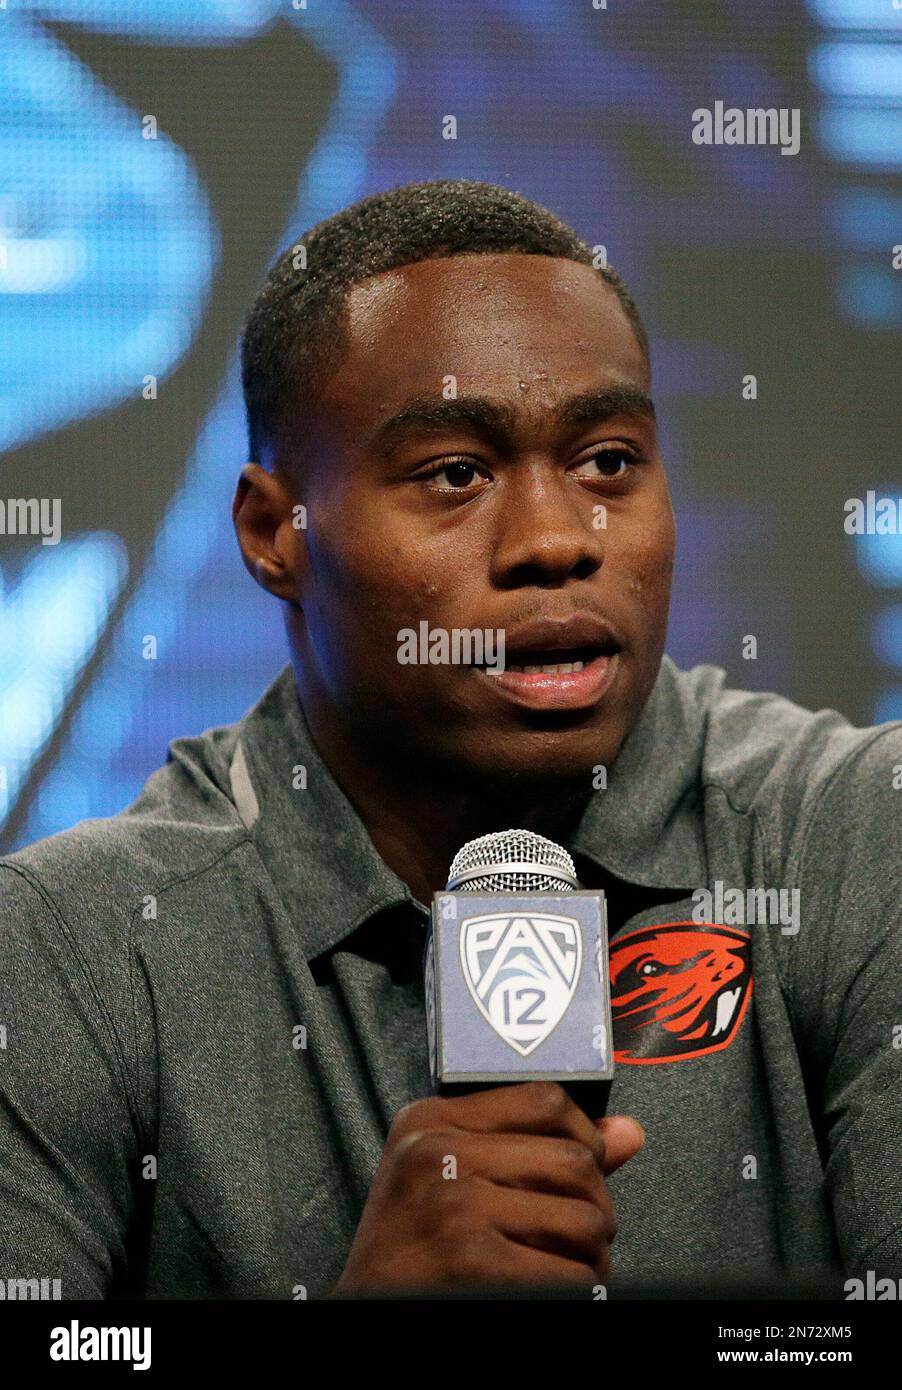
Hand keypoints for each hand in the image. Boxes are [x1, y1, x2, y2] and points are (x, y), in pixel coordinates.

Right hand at [332, 1080, 644, 1293]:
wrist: (365, 1307)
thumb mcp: (451, 1177)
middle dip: (595, 1207)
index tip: (585, 1168)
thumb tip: (628, 1130)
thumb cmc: (410, 1248)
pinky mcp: (469, 1258)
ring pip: (582, 1219)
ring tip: (568, 1268)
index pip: (545, 1100)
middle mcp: (438, 1150)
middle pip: (574, 1160)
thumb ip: (537, 1148)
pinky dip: (574, 1291)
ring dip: (591, 1257)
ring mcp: (452, 1202)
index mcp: (432, 1120)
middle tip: (581, 1237)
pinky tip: (551, 1292)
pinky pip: (566, 1274)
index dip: (585, 1135)